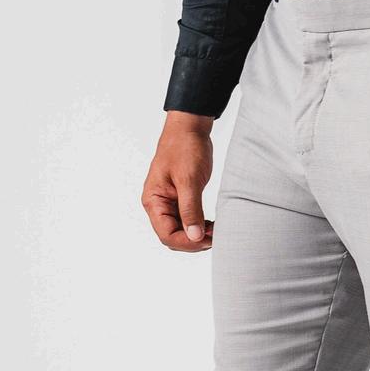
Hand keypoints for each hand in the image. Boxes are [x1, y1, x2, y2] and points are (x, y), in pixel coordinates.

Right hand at [142, 112, 215, 249]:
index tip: (208, 239)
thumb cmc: (184, 148)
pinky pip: (186, 220)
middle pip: (172, 236)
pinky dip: (199, 226)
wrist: (189, 129)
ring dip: (197, 235)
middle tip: (215, 236)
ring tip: (216, 231)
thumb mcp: (189, 180)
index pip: (166, 234)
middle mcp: (157, 205)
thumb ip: (191, 209)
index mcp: (153, 200)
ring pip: (180, 231)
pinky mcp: (180, 199)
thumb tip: (194, 236)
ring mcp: (168, 202)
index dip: (187, 242)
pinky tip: (211, 224)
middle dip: (193, 241)